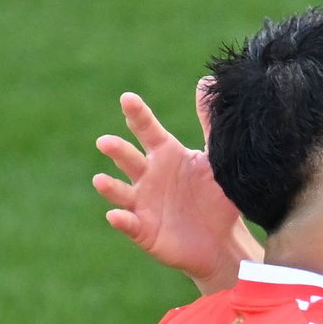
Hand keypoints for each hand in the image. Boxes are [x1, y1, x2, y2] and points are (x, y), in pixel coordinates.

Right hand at [91, 79, 259, 291]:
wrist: (222, 240)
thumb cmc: (216, 195)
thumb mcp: (216, 159)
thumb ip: (209, 123)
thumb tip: (205, 83)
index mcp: (165, 154)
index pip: (147, 130)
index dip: (137, 115)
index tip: (128, 99)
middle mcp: (148, 175)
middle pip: (128, 159)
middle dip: (117, 150)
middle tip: (105, 142)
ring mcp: (142, 203)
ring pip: (121, 191)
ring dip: (109, 186)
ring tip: (100, 181)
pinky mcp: (143, 229)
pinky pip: (129, 224)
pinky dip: (121, 220)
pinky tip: (116, 215)